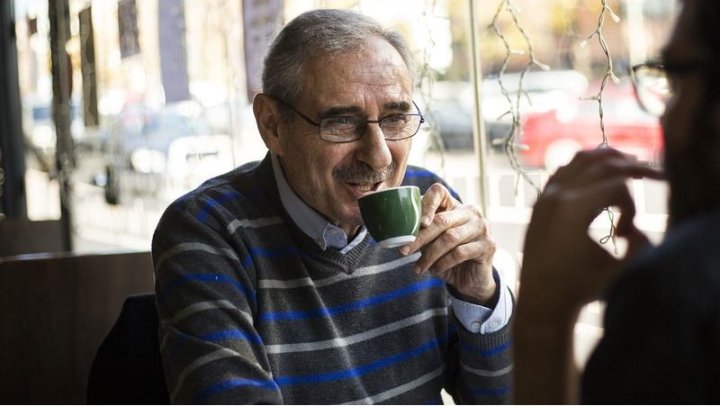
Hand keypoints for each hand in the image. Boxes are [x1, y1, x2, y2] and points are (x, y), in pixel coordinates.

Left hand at [399, 183, 496, 304]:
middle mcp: (471, 212)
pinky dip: (443, 263)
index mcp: (455, 205)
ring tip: (418, 267)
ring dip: (430, 255)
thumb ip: (421, 232)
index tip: (418, 223)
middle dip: (420, 237)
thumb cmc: (448, 256)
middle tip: (404, 251)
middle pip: (441, 220)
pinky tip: (435, 271)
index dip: (426, 204)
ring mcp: (482, 227)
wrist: (472, 279)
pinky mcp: (488, 245)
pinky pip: (460, 253)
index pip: (439, 191)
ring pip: (450, 238)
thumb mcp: (432, 242)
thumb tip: (395, 230)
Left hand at [519, 148, 664, 315]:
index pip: (617, 185)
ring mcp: (545, 195)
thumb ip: (640, 245)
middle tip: (654, 174)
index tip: (627, 232)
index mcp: (573, 209)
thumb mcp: (618, 270)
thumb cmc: (581, 288)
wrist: (541, 300)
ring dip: (609, 159)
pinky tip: (602, 171)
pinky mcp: (540, 201)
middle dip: (632, 167)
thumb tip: (637, 229)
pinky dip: (586, 164)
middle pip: (602, 164)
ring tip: (631, 165)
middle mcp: (556, 195)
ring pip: (582, 159)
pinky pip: (565, 169)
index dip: (632, 205)